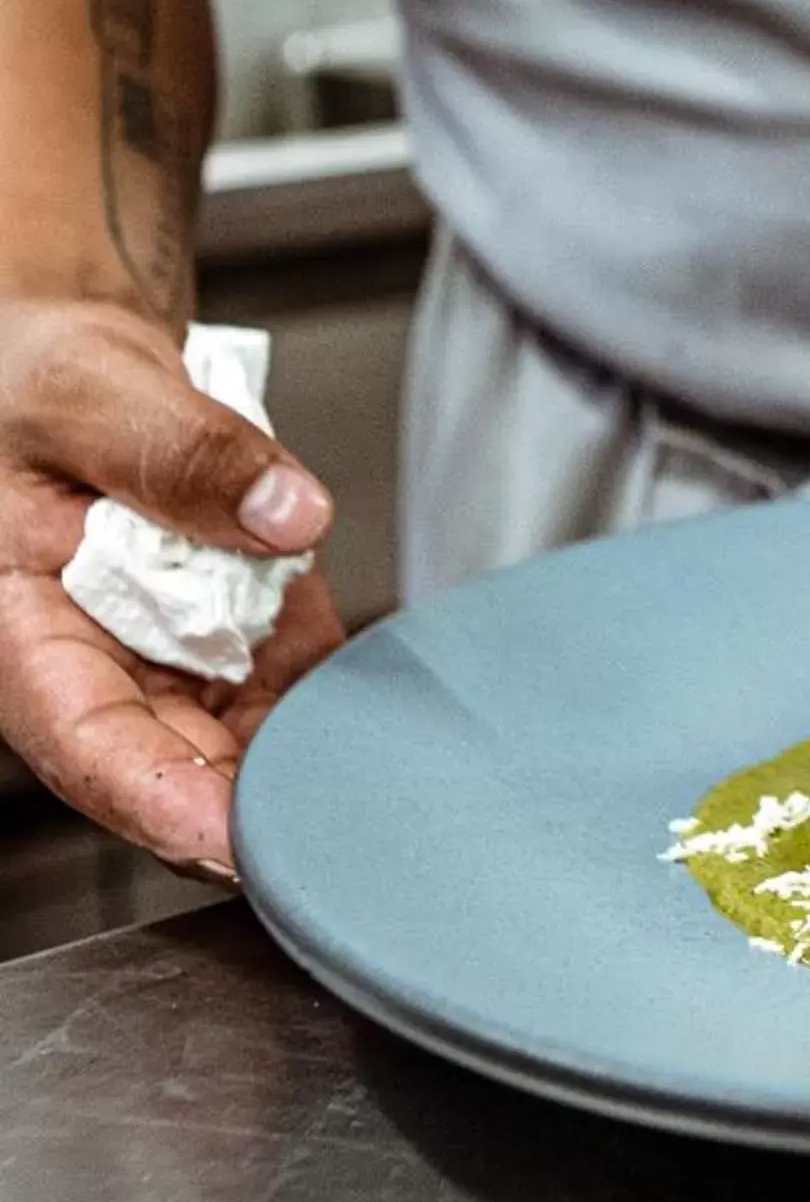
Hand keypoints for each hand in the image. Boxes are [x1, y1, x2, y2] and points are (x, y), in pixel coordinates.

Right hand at [0, 300, 341, 875]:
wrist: (67, 365)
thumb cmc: (34, 378)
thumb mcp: (89, 389)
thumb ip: (181, 450)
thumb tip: (287, 512)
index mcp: (21, 628)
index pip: (85, 740)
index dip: (158, 799)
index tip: (234, 837)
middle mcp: (92, 657)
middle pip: (171, 761)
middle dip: (249, 803)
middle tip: (339, 821)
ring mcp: (165, 650)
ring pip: (235, 737)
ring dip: (299, 760)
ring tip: (374, 782)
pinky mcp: (228, 629)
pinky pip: (282, 682)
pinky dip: (328, 700)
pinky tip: (381, 717)